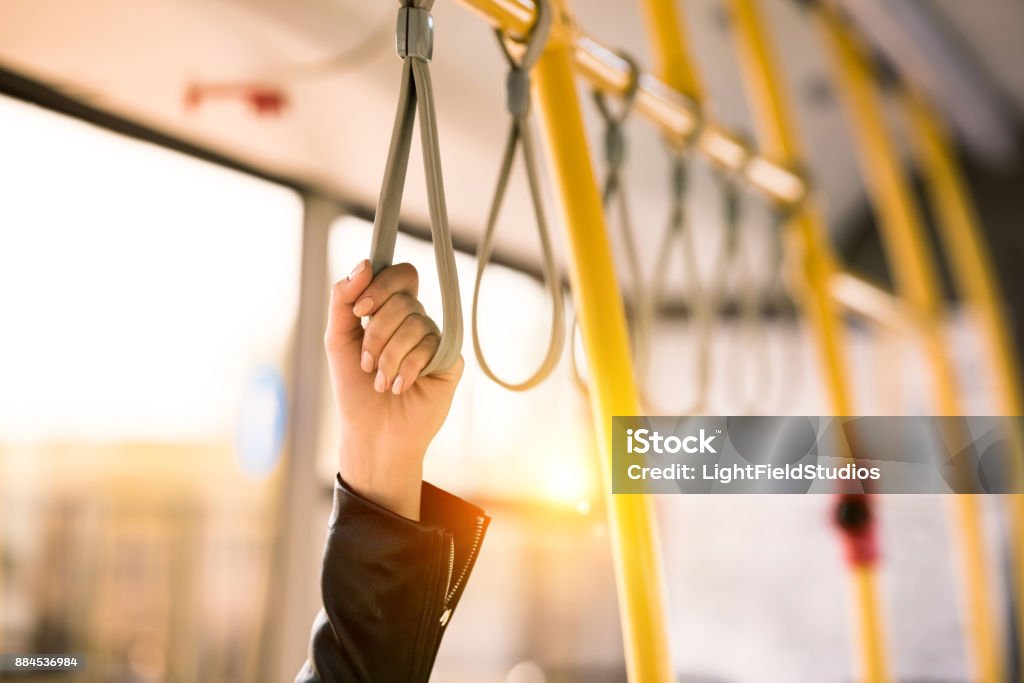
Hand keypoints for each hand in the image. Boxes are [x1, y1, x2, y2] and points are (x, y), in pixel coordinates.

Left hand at [324, 259, 463, 519]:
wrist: (371, 433)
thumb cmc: (354, 388)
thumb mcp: (339, 338)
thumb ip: (344, 299)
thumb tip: (365, 263)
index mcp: (393, 310)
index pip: (400, 275)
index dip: (380, 285)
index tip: (359, 311)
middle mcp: (417, 320)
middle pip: (404, 300)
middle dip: (376, 334)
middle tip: (366, 363)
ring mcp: (436, 340)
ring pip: (414, 324)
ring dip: (388, 358)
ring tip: (381, 382)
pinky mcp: (450, 361)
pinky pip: (432, 347)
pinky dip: (408, 369)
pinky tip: (399, 387)